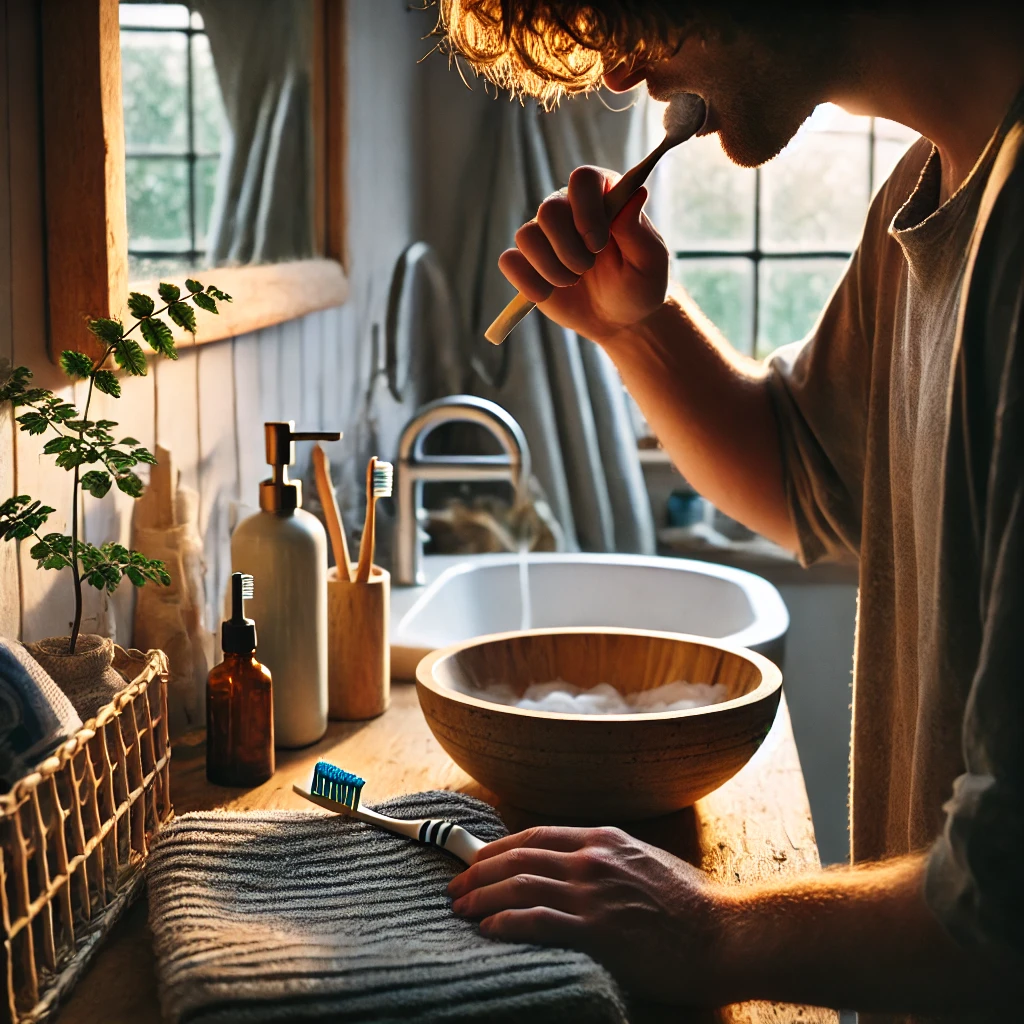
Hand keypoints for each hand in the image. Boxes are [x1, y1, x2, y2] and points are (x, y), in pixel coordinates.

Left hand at [447, 825, 729, 1004]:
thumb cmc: (693, 906)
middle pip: (519, 857)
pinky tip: (488, 929)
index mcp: (604, 840)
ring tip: (461, 909)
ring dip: (483, 897)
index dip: (499, 848)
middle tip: (455, 888)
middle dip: (479, 872)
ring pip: (520, 885)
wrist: (725, 935)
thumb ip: (610, 860)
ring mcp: (594, 893)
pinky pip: (537, 920)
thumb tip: (578, 867)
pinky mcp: (597, 930)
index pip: (535, 835)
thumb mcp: (646, 863)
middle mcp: (593, 859)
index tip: (476, 861)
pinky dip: (506, 922)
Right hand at [499, 167, 670, 344]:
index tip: (597, 244)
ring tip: (571, 282)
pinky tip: (549, 293)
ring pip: (526, 236)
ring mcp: (544, 235)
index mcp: (603, 198)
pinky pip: (510, 262)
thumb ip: (640, 231)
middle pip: (549, 210)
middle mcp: (569, 209)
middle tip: (587, 270)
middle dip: (568, 249)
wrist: (619, 320)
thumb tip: (634, 196)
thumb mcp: (650, 262)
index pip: (583, 180)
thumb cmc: (639, 286)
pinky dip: (528, 282)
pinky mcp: (526, 262)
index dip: (585, 209)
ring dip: (551, 269)